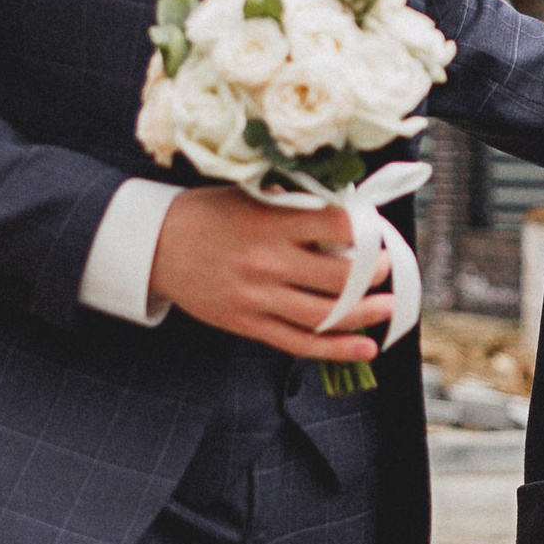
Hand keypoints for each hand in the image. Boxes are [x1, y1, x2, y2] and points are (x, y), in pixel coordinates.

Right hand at [148, 186, 389, 359]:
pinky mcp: (248, 324)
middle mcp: (268, 261)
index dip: (366, 229)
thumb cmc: (208, 214)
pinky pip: (299, 342)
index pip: (336, 225)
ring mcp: (258, 298)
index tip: (377, 231)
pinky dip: (336, 348)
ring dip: (366, 314)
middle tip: (388, 268)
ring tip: (388, 308)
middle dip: (375, 274)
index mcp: (271, 222)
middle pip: (339, 277)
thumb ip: (294, 204)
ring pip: (325, 315)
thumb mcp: (250, 195)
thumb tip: (347, 212)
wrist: (155, 246)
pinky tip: (365, 347)